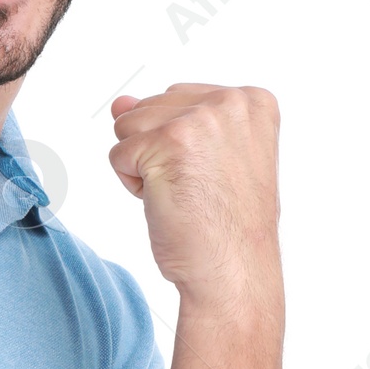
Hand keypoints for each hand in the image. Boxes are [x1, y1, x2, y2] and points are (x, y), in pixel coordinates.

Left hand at [108, 82, 280, 313]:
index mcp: (251, 102)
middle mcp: (230, 103)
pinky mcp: (169, 141)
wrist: (233, 269)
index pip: (177, 99)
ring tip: (182, 193)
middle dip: (157, 151)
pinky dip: (132, 184)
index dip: (178, 144)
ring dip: (143, 166)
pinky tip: (167, 201)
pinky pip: (118, 154)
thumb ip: (168, 119)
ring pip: (129, 126)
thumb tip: (119, 103)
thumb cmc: (226, 225)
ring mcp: (200, 119)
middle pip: (150, 108)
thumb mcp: (207, 157)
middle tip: (195, 188)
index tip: (210, 175)